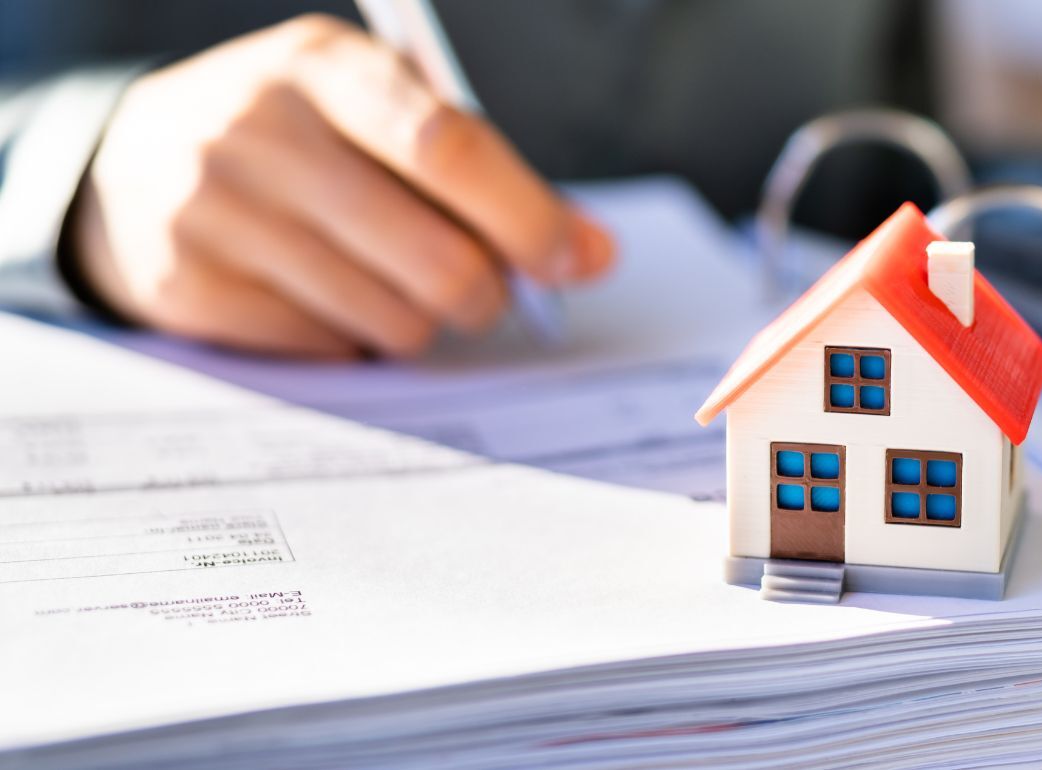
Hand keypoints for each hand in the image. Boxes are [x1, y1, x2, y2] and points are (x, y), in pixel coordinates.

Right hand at [69, 14, 613, 357]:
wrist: (136, 160)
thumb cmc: (303, 137)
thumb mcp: (381, 112)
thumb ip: (488, 175)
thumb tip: (591, 252)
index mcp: (324, 67)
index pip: (449, 147)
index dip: (530, 218)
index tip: (578, 261)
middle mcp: (259, 131)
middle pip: (435, 255)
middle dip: (486, 292)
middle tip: (486, 290)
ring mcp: (215, 213)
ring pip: (392, 318)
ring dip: (421, 319)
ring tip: (391, 280)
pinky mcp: (190, 288)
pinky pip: (332, 348)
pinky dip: (352, 335)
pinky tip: (324, 294)